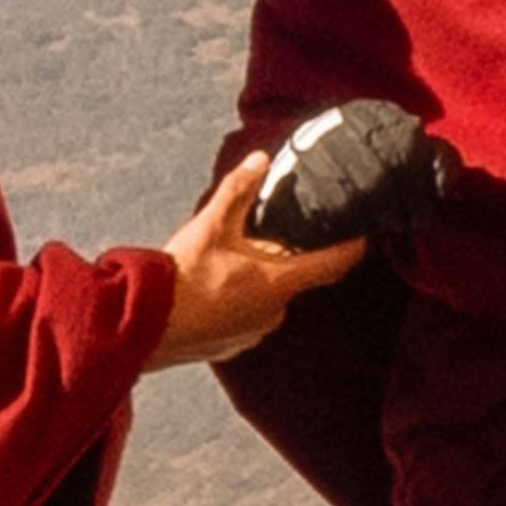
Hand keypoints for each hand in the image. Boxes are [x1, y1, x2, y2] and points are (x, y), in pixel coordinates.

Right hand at [148, 159, 369, 371]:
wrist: (144, 325)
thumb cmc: (182, 277)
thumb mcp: (211, 226)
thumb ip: (238, 191)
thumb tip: (260, 159)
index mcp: (279, 281)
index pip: (333, 264)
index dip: (351, 247)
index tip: (361, 235)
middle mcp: (275, 312)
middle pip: (293, 278)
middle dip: (281, 258)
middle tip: (258, 237)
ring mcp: (254, 333)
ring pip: (268, 299)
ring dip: (256, 281)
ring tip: (224, 264)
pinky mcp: (232, 346)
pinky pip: (246, 318)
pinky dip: (237, 302)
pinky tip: (208, 292)